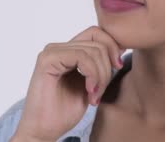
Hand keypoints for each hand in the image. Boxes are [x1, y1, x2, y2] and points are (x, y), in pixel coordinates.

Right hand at [12, 25, 125, 141]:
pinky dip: (92, 74)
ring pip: (93, 50)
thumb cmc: (64, 112)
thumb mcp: (91, 85)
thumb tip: (121, 47)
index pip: (97, 33)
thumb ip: (100, 65)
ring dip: (100, 75)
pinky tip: (89, 91)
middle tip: (100, 92)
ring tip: (94, 95)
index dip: (112, 47)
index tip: (118, 67)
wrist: (43, 131)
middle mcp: (58, 47)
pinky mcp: (47, 60)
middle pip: (98, 41)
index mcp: (67, 51)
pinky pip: (81, 56)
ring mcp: (52, 52)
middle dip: (107, 67)